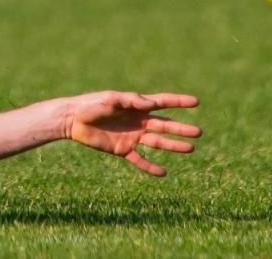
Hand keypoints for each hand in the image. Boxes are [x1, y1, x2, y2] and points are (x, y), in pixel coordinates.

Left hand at [63, 91, 200, 176]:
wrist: (72, 120)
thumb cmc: (90, 105)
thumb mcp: (110, 100)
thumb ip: (130, 101)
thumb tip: (151, 103)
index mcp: (135, 106)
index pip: (161, 102)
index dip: (178, 101)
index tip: (196, 102)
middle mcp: (137, 121)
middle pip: (164, 125)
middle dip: (181, 128)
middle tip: (199, 132)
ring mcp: (132, 136)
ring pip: (157, 142)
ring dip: (173, 145)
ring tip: (190, 148)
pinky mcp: (123, 149)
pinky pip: (140, 160)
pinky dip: (151, 167)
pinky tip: (163, 173)